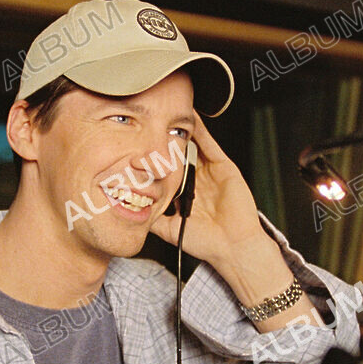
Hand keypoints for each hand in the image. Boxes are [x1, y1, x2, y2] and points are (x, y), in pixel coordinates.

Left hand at [149, 113, 267, 267]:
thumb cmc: (206, 243)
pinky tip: (191, 120)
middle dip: (167, 141)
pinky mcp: (225, 168)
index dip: (156, 161)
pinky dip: (201, 132)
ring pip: (195, 146)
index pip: (169, 171)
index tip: (140, 150)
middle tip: (152, 124)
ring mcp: (212, 173)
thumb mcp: (170, 229)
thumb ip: (153, 219)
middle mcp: (199, 181)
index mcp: (187, 194)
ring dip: (183, 132)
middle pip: (181, 155)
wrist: (232, 248)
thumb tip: (130, 213)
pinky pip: (210, 146)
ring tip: (169, 116)